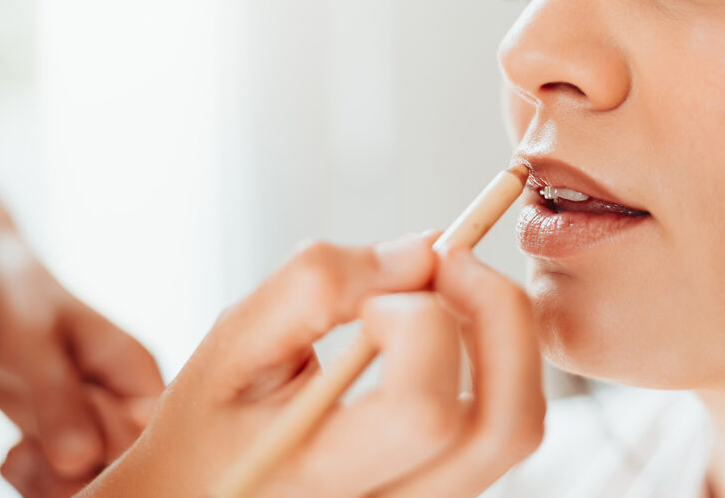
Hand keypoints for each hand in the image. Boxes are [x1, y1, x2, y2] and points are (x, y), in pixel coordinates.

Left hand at [0, 232, 164, 487]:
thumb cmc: (13, 296)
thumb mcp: (34, 347)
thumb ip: (60, 403)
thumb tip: (80, 461)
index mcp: (138, 374)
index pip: (145, 438)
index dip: (106, 453)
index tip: (59, 444)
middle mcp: (126, 401)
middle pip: (122, 467)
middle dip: (74, 476)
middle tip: (29, 453)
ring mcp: (97, 420)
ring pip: (92, 478)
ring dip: (50, 484)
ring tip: (18, 455)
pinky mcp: (67, 432)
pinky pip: (65, 477)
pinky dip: (35, 481)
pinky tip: (14, 456)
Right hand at [79, 233, 544, 497]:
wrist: (206, 491)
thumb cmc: (212, 421)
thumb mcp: (233, 344)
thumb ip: (315, 286)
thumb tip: (424, 251)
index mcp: (322, 484)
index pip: (423, 411)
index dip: (417, 325)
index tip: (374, 298)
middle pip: (505, 426)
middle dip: (499, 316)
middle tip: (450, 261)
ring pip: (517, 427)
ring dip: (504, 335)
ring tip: (449, 289)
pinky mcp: (445, 490)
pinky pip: (502, 425)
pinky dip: (496, 361)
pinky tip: (445, 328)